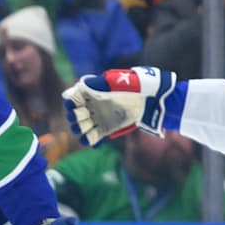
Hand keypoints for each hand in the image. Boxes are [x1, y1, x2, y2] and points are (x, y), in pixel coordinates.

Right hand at [62, 67, 179, 145]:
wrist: (153, 99)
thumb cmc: (137, 85)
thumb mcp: (120, 80)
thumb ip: (101, 83)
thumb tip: (83, 84)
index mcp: (92, 93)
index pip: (74, 98)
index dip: (70, 102)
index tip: (72, 105)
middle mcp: (93, 106)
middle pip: (75, 114)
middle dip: (74, 117)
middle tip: (80, 118)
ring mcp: (99, 119)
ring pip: (82, 128)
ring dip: (80, 130)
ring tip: (86, 132)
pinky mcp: (107, 130)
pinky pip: (94, 138)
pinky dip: (92, 142)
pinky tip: (95, 143)